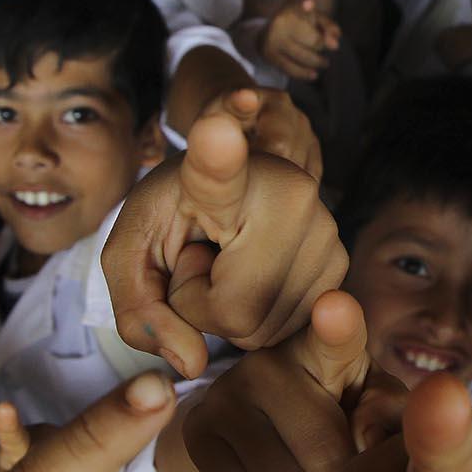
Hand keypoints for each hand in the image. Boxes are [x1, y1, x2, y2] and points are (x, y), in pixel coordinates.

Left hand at [102, 90, 345, 377]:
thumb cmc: (173, 219)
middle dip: (201, 303)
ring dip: (232, 311)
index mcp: (220, 179)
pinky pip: (287, 330)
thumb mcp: (129, 256)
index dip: (219, 149)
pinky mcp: (341, 263)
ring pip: (262, 328)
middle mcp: (288, 195)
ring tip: (229, 261)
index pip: (219, 168)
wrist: (228, 196)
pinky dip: (261, 317)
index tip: (231, 108)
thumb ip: (138, 311)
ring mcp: (325, 230)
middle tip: (202, 256)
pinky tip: (256, 275)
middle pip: (233, 312)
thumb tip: (191, 362)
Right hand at [185, 290, 405, 471]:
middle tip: (328, 445)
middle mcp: (271, 361)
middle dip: (336, 467)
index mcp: (326, 347)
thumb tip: (366, 440)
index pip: (335, 336)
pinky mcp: (197, 428)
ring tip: (294, 451)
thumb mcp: (371, 401)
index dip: (337, 324)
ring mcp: (227, 392)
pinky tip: (261, 461)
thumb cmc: (333, 405)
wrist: (258, 421)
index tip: (335, 307)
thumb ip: (387, 412)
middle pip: (324, 450)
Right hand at [260, 0, 341, 80]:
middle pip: (313, 40)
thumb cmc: (298, 24)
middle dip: (322, 46)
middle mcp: (280, 22)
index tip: (314, 11)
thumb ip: (328, 25)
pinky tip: (314, 74)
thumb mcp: (313, 18)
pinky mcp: (270, 55)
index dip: (309, 10)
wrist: (267, 35)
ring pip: (304, 56)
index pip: (303, 9)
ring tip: (324, 63)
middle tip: (327, 48)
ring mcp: (273, 39)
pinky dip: (305, 73)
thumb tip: (336, 39)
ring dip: (318, 61)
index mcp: (292, 8)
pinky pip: (292, 69)